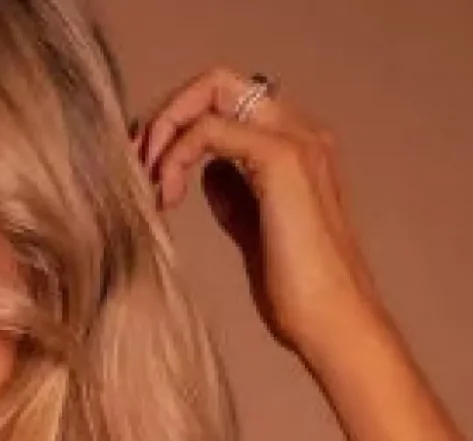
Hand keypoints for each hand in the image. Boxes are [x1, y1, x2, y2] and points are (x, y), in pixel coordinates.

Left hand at [132, 64, 390, 366]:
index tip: (150, 171)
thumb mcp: (256, 236)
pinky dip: (176, 155)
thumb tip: (207, 175)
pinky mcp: (280, 160)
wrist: (334, 323)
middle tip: (138, 167)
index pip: (228, 103)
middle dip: (167, 118)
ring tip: (150, 185)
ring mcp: (293, 140)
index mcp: (297, 146)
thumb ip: (236, 198)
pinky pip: (209, 129)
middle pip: (216, 84)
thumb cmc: (301, 295)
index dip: (180, 126)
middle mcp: (300, 131)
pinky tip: (167, 196)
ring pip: (211, 92)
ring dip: (166, 131)